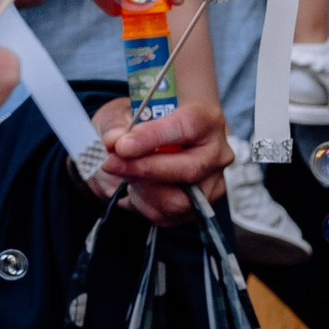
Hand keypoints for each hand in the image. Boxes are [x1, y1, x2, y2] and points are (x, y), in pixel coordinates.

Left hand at [101, 97, 231, 222]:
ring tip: (123, 173)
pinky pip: (167, 216)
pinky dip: (141, 203)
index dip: (154, 138)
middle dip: (144, 170)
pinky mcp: (197, 208)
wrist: (158, 137)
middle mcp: (217, 153)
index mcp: (207, 119)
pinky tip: (133, 186)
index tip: (123, 146)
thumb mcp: (128, 112)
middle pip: (190, 170)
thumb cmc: (148, 118)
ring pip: (178, 200)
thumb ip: (120, 125)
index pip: (188, 127)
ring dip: (141, 189)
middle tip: (111, 163)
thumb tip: (114, 142)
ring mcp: (211, 183)